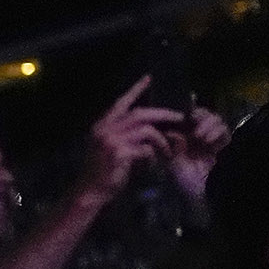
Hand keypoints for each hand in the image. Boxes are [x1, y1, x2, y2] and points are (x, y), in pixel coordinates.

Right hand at [85, 77, 184, 201]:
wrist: (90, 191)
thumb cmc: (101, 170)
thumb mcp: (107, 146)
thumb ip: (121, 133)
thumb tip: (145, 124)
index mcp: (101, 125)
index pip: (121, 102)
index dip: (135, 89)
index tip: (148, 77)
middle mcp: (105, 129)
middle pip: (140, 114)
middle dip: (162, 114)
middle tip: (179, 117)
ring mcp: (111, 141)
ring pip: (146, 131)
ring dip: (161, 140)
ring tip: (168, 150)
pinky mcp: (119, 154)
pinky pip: (145, 149)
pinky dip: (153, 156)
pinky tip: (152, 164)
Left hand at [167, 104, 229, 207]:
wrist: (206, 197)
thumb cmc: (188, 183)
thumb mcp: (175, 164)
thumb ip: (174, 147)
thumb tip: (172, 132)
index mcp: (186, 140)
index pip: (189, 119)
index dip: (187, 115)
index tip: (182, 117)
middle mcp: (201, 138)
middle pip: (205, 115)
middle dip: (201, 116)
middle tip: (193, 123)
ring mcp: (215, 141)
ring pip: (217, 120)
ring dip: (209, 123)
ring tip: (200, 136)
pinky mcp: (227, 146)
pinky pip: (225, 131)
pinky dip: (217, 131)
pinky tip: (208, 140)